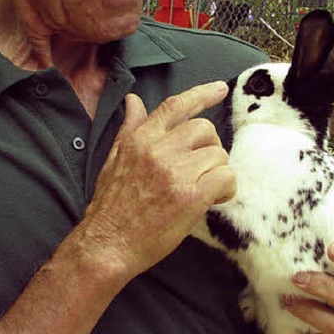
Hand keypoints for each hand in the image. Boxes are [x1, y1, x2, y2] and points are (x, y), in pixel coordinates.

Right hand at [81, 81, 235, 278]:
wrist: (107, 245)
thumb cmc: (110, 206)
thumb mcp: (114, 159)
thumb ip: (130, 128)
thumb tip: (133, 101)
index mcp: (140, 139)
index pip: (175, 106)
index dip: (201, 94)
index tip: (219, 88)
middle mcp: (158, 149)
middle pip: (204, 129)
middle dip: (209, 148)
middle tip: (201, 169)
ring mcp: (175, 171)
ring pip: (218, 154)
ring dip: (217, 171)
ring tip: (205, 189)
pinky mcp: (190, 196)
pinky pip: (225, 177)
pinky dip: (226, 188)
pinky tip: (214, 199)